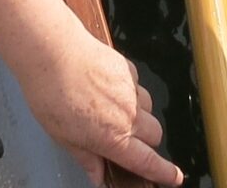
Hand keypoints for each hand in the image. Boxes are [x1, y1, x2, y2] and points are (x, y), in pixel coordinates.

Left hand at [16, 25, 178, 185]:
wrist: (52, 52)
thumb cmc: (51, 95)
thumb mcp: (63, 137)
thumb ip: (86, 158)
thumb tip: (98, 176)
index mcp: (114, 138)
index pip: (148, 161)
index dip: (165, 171)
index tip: (175, 177)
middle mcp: (129, 115)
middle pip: (156, 134)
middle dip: (147, 141)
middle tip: (127, 139)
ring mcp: (131, 89)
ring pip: (149, 108)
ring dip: (139, 115)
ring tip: (113, 110)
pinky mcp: (128, 69)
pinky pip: (137, 85)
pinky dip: (129, 91)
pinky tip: (108, 87)